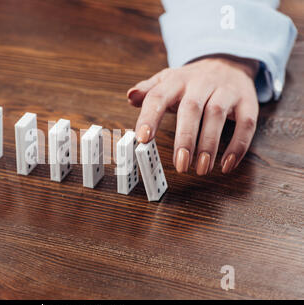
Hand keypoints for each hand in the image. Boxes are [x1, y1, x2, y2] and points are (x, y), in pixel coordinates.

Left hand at [127, 55, 258, 174]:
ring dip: (209, 145)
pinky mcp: (247, 101)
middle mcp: (201, 83)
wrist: (228, 62)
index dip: (150, 117)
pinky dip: (238, 146)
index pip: (159, 96)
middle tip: (180, 165)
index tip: (143, 139)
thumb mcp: (167, 81)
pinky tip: (226, 165)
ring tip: (201, 169)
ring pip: (217, 116)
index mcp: (176, 80)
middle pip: (191, 108)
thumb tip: (130, 96)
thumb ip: (149, 91)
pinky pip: (246, 124)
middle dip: (185, 138)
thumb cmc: (191, 81)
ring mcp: (226, 90)